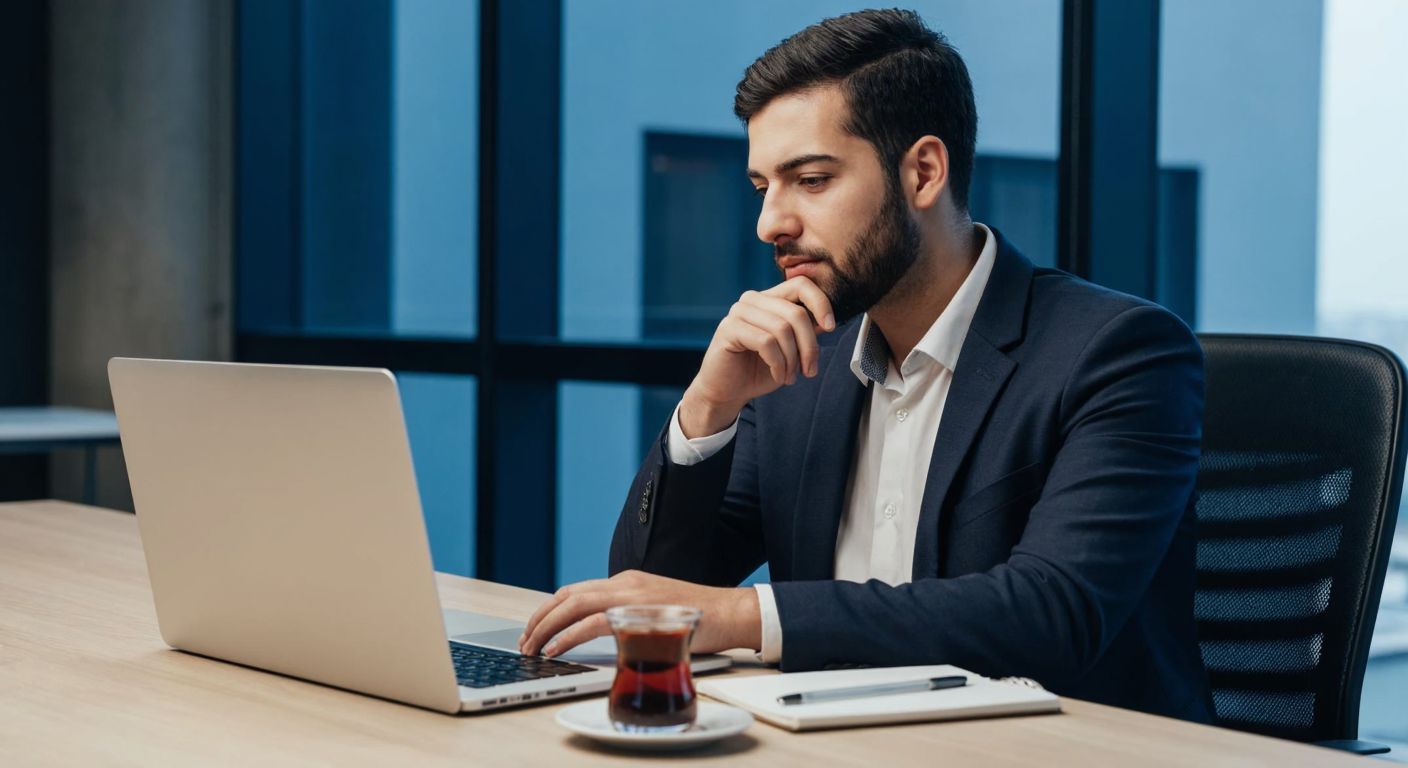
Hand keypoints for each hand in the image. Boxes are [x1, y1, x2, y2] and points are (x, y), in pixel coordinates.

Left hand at [516, 570, 760, 657]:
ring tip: (532, 647)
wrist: (730, 613)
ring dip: (547, 627)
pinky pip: (593, 623)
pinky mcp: (639, 613)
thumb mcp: (656, 609)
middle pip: (567, 595)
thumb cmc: (699, 616)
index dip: (550, 610)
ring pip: (574, 605)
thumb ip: (630, 615)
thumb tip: (607, 634)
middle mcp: (625, 582)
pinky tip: (556, 650)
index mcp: (627, 581)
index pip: (576, 591)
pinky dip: (569, 636)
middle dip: (540, 618)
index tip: (536, 629)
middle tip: (525, 640)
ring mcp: (631, 595)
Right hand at [679, 276, 835, 437]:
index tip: (830, 326)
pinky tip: (778, 375)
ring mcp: (738, 312)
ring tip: (790, 376)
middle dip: (809, 346)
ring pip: (782, 329)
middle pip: (796, 312)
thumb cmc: (758, 370)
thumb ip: (805, 332)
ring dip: (792, 359)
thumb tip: (827, 321)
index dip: (820, 303)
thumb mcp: (791, 350)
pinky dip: (778, 364)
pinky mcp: (728, 329)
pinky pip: (766, 342)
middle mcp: (753, 300)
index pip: (800, 284)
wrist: (727, 392)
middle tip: (810, 370)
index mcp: (770, 299)